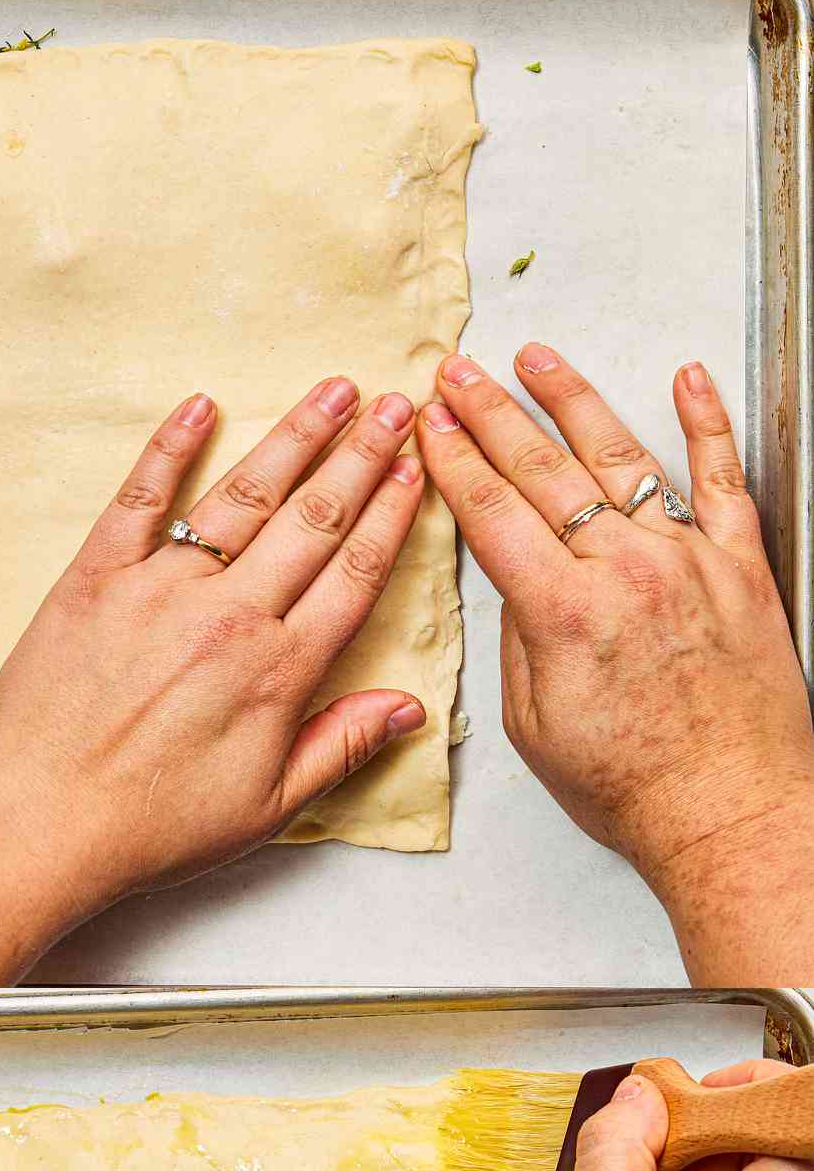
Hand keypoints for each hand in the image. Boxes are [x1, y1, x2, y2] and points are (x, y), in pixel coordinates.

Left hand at [0, 380, 428, 909]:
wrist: (43, 818)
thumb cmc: (152, 825)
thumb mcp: (267, 807)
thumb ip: (341, 747)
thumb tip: (409, 709)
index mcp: (279, 669)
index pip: (355, 572)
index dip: (393, 514)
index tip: (417, 467)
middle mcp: (229, 614)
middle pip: (314, 518)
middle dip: (362, 454)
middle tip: (395, 402)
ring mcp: (161, 587)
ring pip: (243, 496)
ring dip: (294, 438)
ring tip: (333, 390)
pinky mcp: (97, 577)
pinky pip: (140, 498)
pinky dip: (169, 449)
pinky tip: (199, 407)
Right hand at [416, 347, 813, 899]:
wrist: (729, 811)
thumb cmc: (631, 786)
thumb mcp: (534, 724)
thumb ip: (522, 638)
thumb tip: (518, 582)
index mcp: (564, 612)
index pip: (494, 512)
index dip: (454, 460)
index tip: (430, 423)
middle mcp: (627, 570)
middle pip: (545, 471)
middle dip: (492, 414)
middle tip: (460, 375)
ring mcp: (689, 560)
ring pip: (624, 458)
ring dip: (574, 400)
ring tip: (539, 359)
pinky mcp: (741, 567)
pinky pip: (726, 479)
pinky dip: (708, 423)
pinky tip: (689, 379)